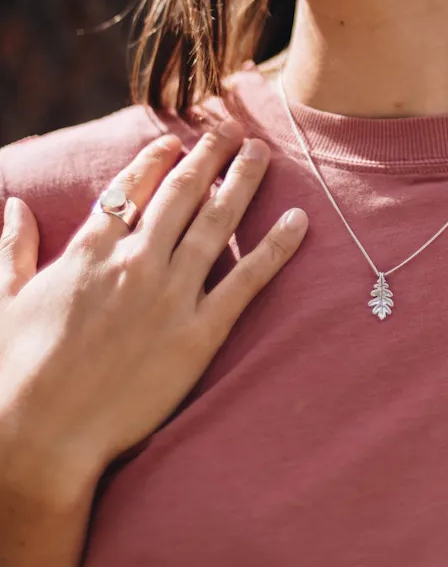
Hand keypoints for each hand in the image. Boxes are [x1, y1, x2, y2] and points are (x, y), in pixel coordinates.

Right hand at [0, 121, 307, 504]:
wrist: (40, 437)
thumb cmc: (14, 374)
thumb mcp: (5, 302)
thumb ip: (14, 250)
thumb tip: (14, 206)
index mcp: (90, 251)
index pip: (131, 188)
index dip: (157, 159)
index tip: (176, 141)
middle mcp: (136, 262)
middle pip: (182, 193)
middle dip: (209, 155)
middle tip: (231, 130)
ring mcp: (170, 296)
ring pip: (217, 222)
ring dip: (244, 181)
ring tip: (263, 152)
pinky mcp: (198, 334)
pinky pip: (247, 281)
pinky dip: (276, 247)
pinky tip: (299, 219)